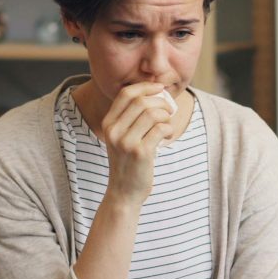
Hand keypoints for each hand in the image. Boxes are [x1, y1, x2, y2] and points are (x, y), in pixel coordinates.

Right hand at [101, 82, 174, 205]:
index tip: (159, 88)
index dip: (145, 87)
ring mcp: (126, 142)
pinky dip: (168, 129)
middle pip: (141, 101)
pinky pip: (160, 129)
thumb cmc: (128, 163)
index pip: (126, 94)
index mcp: (108, 124)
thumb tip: (155, 94)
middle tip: (169, 110)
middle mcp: (114, 131)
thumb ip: (131, 118)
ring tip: (167, 125)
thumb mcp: (121, 138)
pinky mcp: (141, 153)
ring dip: (166, 117)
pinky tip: (167, 136)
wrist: (124, 192)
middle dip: (160, 102)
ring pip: (152, 114)